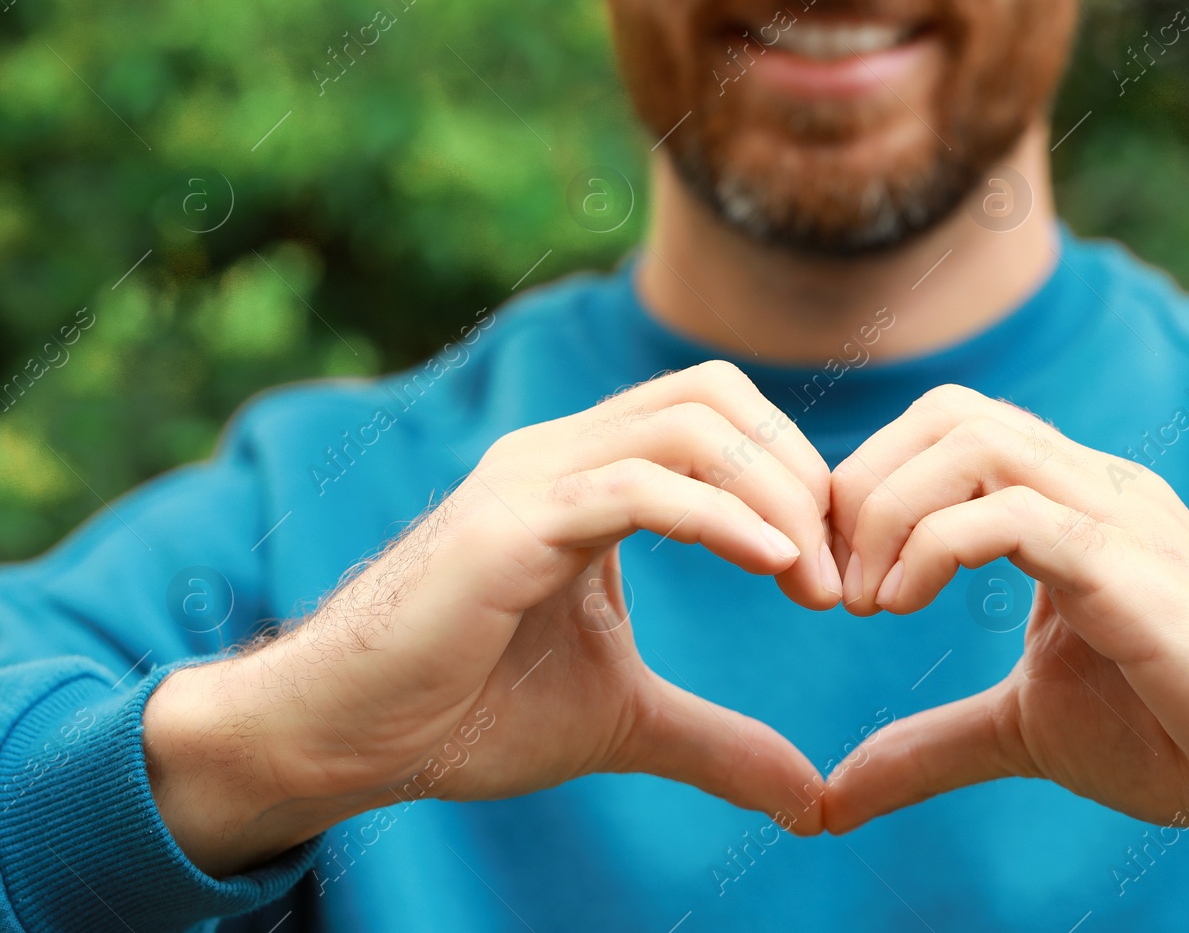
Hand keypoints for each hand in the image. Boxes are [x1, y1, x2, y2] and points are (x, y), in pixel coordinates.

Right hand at [145, 361, 841, 876]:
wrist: (344, 739)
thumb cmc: (466, 711)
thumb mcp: (622, 721)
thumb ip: (716, 740)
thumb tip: (811, 797)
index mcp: (588, 475)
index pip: (719, 415)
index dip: (794, 473)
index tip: (839, 564)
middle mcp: (560, 453)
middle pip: (714, 395)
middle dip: (798, 469)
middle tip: (840, 568)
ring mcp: (530, 478)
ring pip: (686, 425)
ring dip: (773, 493)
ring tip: (813, 581)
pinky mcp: (506, 525)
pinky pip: (634, 487)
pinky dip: (718, 517)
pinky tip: (770, 564)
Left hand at [822, 384, 1188, 924]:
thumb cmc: (1181, 735)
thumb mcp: (1023, 731)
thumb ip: (930, 744)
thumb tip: (834, 799)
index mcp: (1068, 503)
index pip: (946, 429)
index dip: (866, 484)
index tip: (828, 574)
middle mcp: (1091, 486)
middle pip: (949, 410)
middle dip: (863, 482)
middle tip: (833, 581)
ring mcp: (1116, 515)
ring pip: (973, 440)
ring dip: (887, 510)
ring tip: (864, 601)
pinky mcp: (1131, 566)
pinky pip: (1010, 512)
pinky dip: (931, 546)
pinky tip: (900, 606)